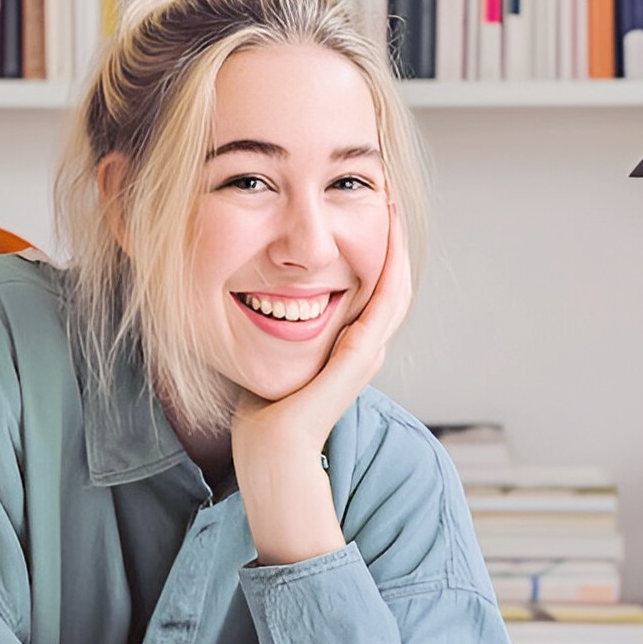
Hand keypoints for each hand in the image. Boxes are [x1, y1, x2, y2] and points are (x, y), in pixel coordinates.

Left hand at [230, 205, 413, 565]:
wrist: (268, 456)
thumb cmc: (261, 413)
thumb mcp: (266, 355)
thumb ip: (267, 328)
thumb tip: (247, 295)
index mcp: (347, 345)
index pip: (370, 284)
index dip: (371, 243)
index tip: (360, 202)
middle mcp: (365, 347)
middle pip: (391, 279)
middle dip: (389, 233)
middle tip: (383, 188)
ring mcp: (366, 354)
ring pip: (395, 287)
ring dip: (396, 243)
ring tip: (388, 201)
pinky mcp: (358, 360)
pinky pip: (384, 305)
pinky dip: (390, 270)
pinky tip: (386, 237)